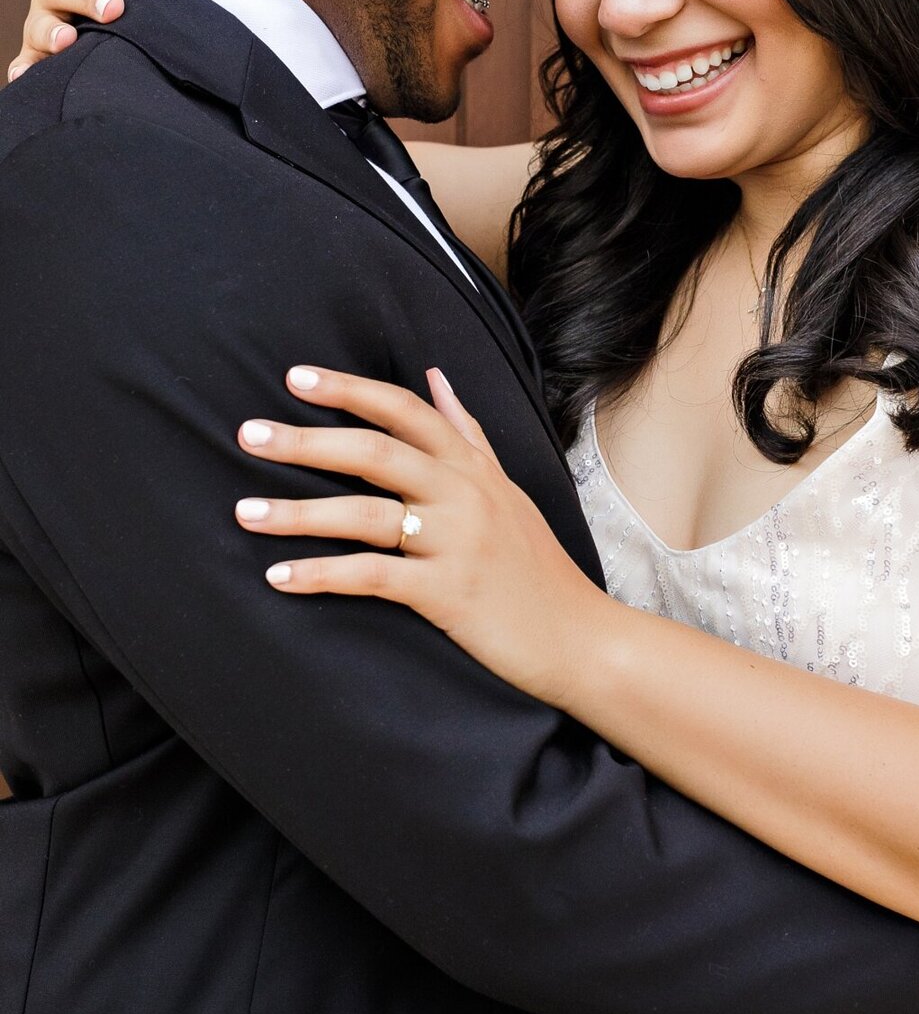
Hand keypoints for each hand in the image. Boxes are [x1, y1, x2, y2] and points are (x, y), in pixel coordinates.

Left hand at [234, 364, 612, 707]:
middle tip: (249, 434)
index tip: (295, 377)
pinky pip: (374, 577)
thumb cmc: (536, 565)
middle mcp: (465, 495)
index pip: (406, 411)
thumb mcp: (507, 489)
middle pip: (376, 452)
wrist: (580, 637)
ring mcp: (457, 543)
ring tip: (245, 511)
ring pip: (366, 515)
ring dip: (300, 512)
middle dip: (307, 441)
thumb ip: (467, 433)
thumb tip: (435, 375)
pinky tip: (280, 576)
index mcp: (472, 468)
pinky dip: (323, 574)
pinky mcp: (448, 593)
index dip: (350, 390)